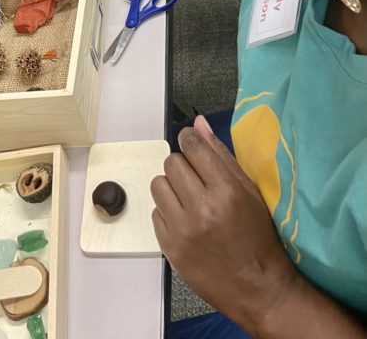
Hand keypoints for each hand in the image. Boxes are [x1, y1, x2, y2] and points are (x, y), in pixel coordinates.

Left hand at [151, 117, 297, 329]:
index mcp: (226, 191)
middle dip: (183, 166)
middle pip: (172, 163)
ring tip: (190, 201)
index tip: (192, 144)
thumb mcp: (249, 191)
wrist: (258, 289)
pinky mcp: (170, 249)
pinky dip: (168, 213)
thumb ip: (221, 155)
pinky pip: (155, 213)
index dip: (190, 140)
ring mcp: (183, 231)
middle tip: (197, 181)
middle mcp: (202, 209)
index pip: (193, 147)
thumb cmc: (259, 237)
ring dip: (172, 188)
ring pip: (158, 185)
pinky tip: (186, 222)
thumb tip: (198, 123)